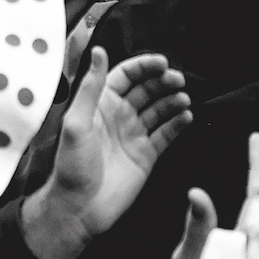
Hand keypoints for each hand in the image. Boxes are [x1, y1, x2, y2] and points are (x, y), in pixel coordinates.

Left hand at [24, 49, 193, 258]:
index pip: (126, 75)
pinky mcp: (146, 155)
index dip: (144, 66)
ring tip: (184, 98)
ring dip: (173, 101)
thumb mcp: (76, 122)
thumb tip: (98, 50)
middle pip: (147, 90)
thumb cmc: (71, 165)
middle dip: (163, 81)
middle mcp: (119, 116)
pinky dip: (178, 124)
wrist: (79, 208)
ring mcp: (134, 135)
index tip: (163, 63)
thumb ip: (90, 87)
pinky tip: (187, 116)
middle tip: (178, 80)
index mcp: (101, 104)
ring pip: (159, 110)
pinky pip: (166, 134)